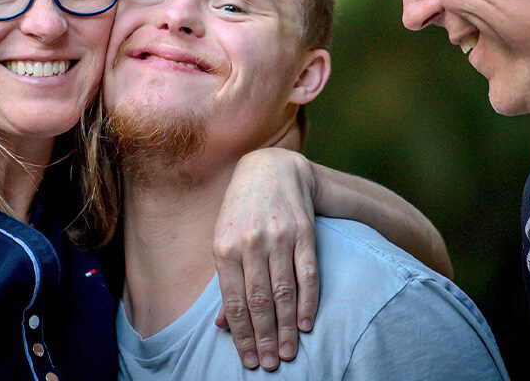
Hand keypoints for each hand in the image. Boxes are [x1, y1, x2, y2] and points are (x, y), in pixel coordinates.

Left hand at [213, 148, 318, 370]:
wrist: (271, 168)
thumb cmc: (241, 210)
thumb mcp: (224, 239)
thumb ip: (225, 280)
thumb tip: (221, 325)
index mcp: (224, 246)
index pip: (234, 301)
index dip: (242, 334)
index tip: (250, 359)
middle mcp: (251, 242)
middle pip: (259, 301)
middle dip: (265, 337)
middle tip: (271, 364)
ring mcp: (279, 237)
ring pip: (284, 291)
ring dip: (287, 327)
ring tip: (290, 353)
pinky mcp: (304, 232)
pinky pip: (308, 273)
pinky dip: (309, 301)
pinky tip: (307, 324)